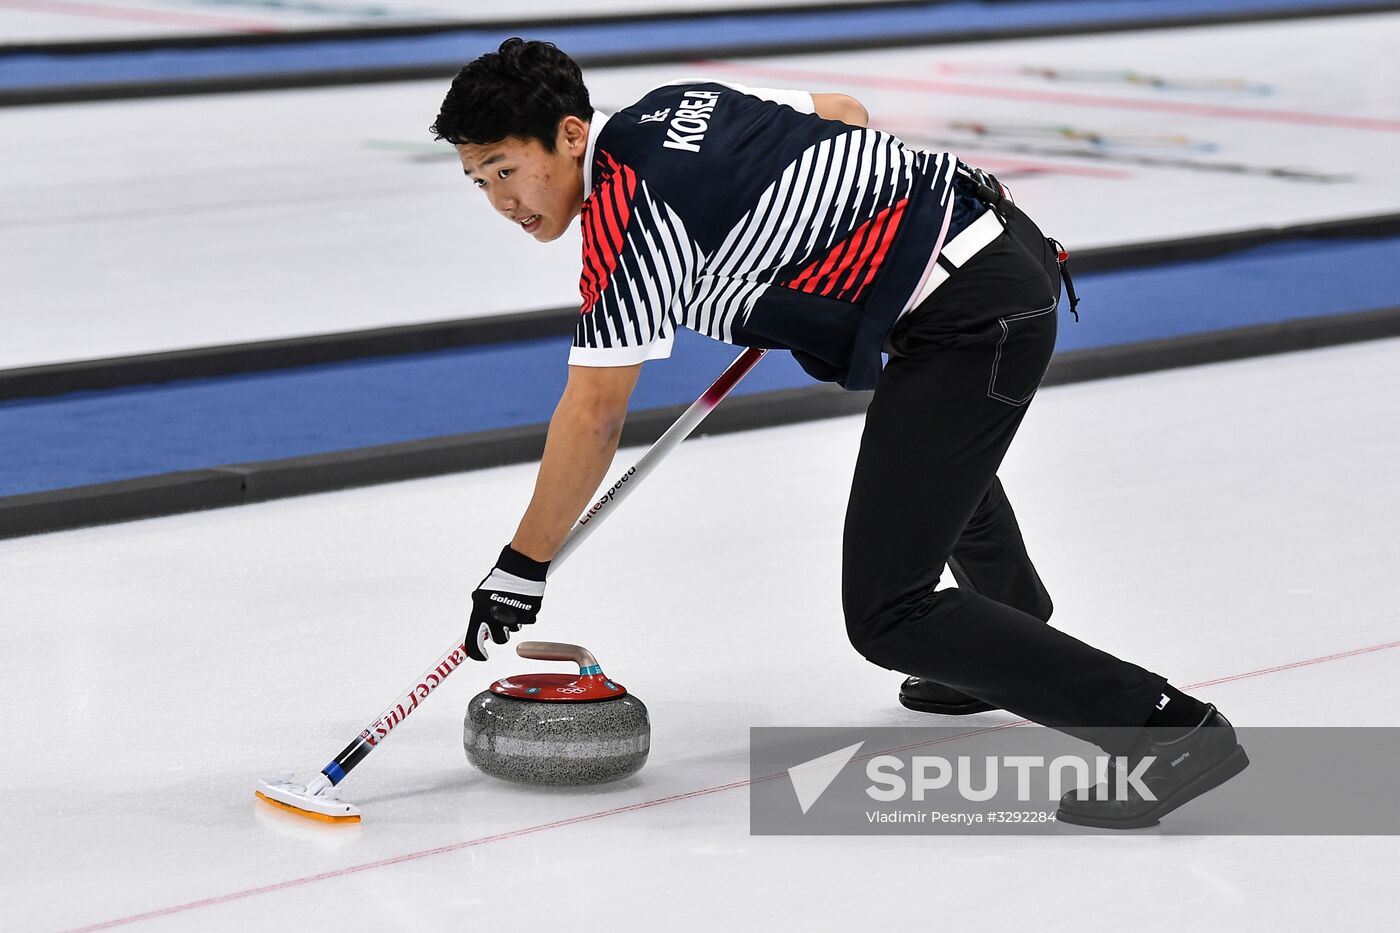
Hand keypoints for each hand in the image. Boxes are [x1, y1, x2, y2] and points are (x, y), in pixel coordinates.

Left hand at [466, 545, 549, 660]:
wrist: (520, 568)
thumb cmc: (499, 580)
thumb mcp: (481, 597)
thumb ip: (480, 615)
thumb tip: (478, 632)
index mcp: (480, 614)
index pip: (473, 643)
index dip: (478, 653)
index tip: (482, 655)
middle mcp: (496, 619)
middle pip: (499, 640)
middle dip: (500, 633)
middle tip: (502, 620)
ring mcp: (514, 618)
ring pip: (513, 630)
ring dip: (512, 621)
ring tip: (512, 604)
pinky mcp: (529, 615)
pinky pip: (526, 622)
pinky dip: (524, 615)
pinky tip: (522, 602)